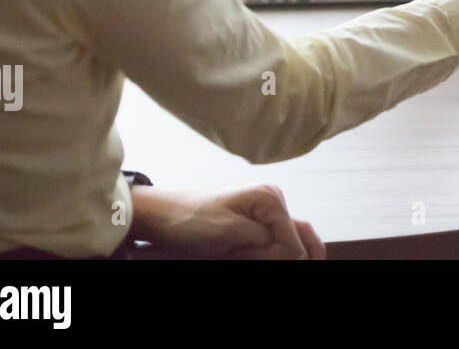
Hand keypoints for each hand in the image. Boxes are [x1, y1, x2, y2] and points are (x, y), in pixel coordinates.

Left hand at [130, 184, 324, 258]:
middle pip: (297, 242)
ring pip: (292, 243)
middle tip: (243, 256)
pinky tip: (258, 257)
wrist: (162, 215)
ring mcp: (267, 211)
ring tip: (242, 255)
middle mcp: (275, 201)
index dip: (270, 259)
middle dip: (279, 257)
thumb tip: (297, 255)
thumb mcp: (228, 234)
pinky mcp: (258, 222)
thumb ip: (265, 243)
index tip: (239, 256)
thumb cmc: (190, 222)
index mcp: (271, 199)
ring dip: (277, 256)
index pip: (292, 243)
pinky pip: (277, 241)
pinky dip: (272, 254)